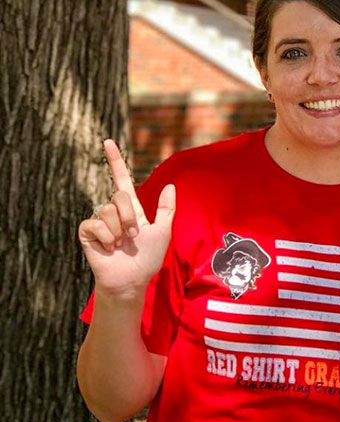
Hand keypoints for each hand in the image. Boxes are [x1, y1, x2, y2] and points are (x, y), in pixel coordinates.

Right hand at [78, 140, 174, 298]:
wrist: (132, 279)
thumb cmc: (147, 258)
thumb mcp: (163, 231)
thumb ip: (167, 209)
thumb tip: (170, 185)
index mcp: (131, 208)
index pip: (122, 179)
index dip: (116, 161)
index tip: (108, 142)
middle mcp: (113, 211)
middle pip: (120, 195)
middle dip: (130, 215)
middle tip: (134, 235)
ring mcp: (99, 221)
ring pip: (108, 209)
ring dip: (120, 229)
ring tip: (121, 244)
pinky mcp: (87, 232)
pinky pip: (95, 223)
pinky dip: (107, 236)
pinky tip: (109, 248)